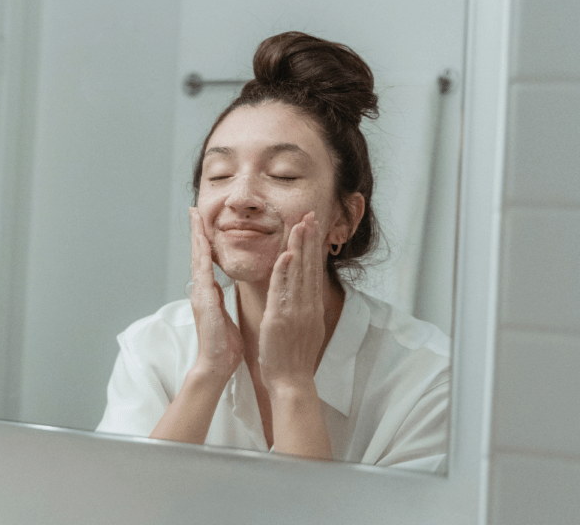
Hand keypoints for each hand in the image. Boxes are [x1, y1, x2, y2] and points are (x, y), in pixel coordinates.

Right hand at [189, 207, 242, 378]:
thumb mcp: (225, 316)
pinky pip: (203, 273)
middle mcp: (201, 291)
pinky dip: (202, 256)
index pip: (206, 261)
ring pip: (198, 259)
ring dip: (196, 238)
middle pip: (198, 255)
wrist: (216, 365)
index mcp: (208, 293)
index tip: (203, 223)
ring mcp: (200, 295)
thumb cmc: (224, 346)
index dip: (204, 241)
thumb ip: (220, 301)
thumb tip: (219, 289)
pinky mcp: (203, 301)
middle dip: (196, 232)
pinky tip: (203, 242)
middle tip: (194, 211)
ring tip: (195, 218)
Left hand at [258, 211, 325, 392]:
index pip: (313, 269)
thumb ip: (302, 307)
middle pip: (310, 266)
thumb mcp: (302, 326)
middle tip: (311, 214)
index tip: (313, 226)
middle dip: (310, 239)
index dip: (313, 246)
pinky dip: (285, 272)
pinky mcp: (281, 318)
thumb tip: (303, 292)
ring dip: (300, 247)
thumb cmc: (292, 356)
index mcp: (311, 306)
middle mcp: (307, 305)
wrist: (291, 380)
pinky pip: (283, 291)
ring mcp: (296, 311)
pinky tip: (287, 255)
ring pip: (299, 273)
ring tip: (301, 223)